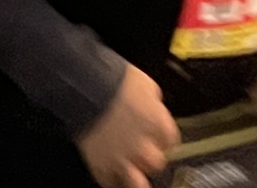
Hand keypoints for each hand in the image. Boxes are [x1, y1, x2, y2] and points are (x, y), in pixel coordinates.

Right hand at [78, 65, 178, 187]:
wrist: (85, 85)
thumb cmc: (113, 80)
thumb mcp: (145, 84)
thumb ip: (153, 103)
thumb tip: (152, 106)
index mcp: (159, 126)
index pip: (170, 142)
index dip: (161, 138)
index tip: (155, 135)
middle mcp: (144, 147)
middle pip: (156, 163)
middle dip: (149, 156)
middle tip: (140, 148)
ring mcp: (123, 159)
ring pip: (138, 183)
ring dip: (135, 177)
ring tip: (129, 171)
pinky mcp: (101, 166)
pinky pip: (109, 183)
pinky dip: (110, 179)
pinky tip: (109, 171)